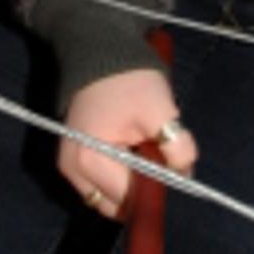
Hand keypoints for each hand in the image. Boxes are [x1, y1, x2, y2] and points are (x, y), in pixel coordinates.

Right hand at [59, 68, 197, 218]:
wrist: (101, 49)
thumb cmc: (130, 79)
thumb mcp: (161, 110)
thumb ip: (178, 148)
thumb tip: (184, 175)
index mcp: (90, 161)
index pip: (131, 199)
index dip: (157, 189)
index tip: (172, 167)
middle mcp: (72, 171)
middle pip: (118, 204)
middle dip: (143, 189)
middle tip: (158, 156)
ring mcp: (69, 167)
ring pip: (110, 198)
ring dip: (131, 184)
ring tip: (143, 150)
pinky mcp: (72, 159)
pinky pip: (101, 184)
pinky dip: (119, 176)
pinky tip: (130, 149)